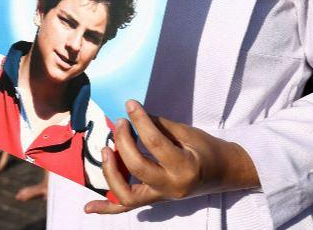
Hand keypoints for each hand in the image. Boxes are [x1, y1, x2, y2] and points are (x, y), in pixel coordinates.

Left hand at [84, 100, 259, 214]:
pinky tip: (88, 207)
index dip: (140, 120)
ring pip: (127, 195)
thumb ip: (159, 125)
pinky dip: (107, 207)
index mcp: (184, 167)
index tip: (130, 104)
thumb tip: (133, 114)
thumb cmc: (207, 149)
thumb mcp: (187, 132)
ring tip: (106, 150)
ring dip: (111, 173)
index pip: (155, 143)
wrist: (224, 172)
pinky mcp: (155, 201)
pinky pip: (127, 208)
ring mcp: (162, 198)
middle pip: (138, 168)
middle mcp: (172, 187)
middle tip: (121, 123)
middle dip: (124, 143)